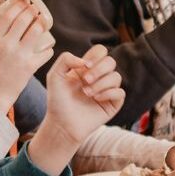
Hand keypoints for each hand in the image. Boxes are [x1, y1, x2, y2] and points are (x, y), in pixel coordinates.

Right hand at [0, 0, 54, 112]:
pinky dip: (48, 49)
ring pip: (36, 32)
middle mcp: (7, 46)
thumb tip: (5, 29)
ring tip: (44, 22)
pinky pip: (45, 52)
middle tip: (36, 9)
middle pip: (24, 20)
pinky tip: (48, 48)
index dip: (18, 6)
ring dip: (42, 24)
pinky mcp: (30, 67)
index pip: (8, 17)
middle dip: (33, 10)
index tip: (24, 1)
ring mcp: (19, 56)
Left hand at [28, 46, 124, 175]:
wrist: (62, 123)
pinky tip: (96, 99)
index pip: (100, 51)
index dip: (96, 55)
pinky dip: (108, 93)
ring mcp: (107, 90)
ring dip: (101, 83)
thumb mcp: (54, 76)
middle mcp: (98, 77)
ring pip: (116, 77)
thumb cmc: (57, 101)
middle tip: (85, 80)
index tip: (84, 66)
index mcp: (86, 68)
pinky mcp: (113, 103)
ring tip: (87, 93)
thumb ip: (65, 60)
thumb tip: (85, 61)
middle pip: (110, 61)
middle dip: (99, 69)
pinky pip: (120, 92)